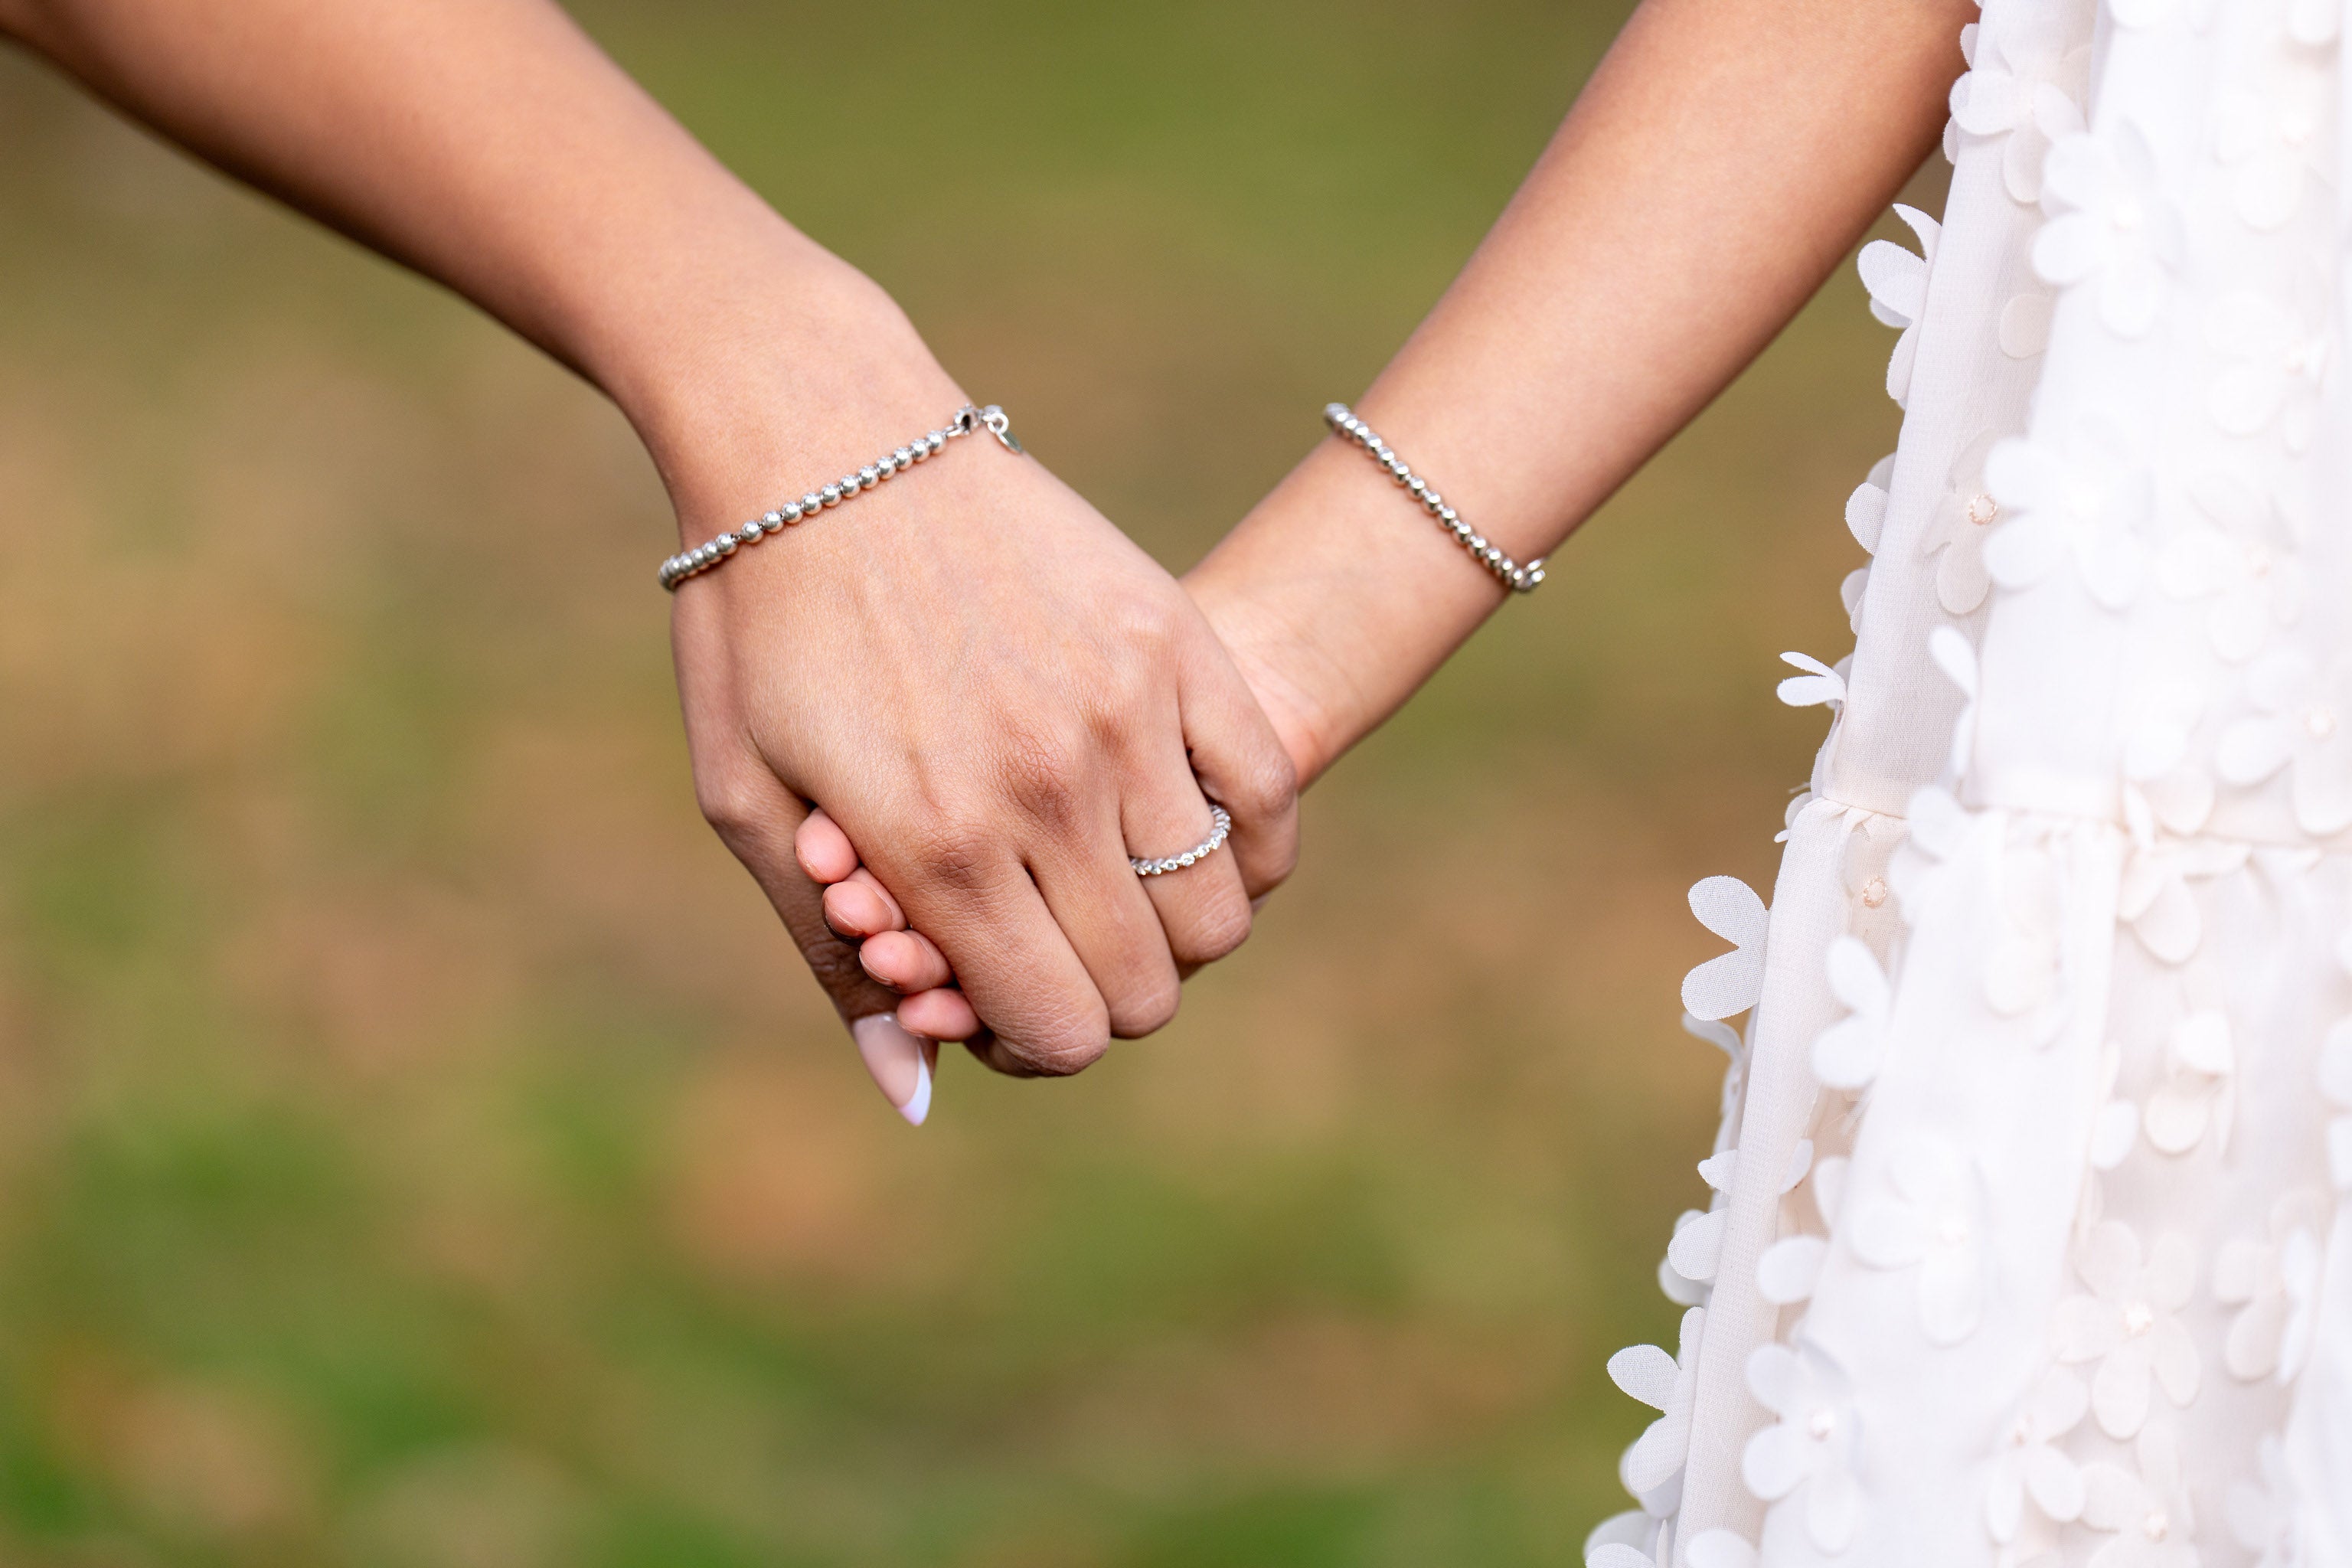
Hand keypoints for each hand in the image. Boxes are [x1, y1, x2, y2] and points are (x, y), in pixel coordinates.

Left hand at [658, 303, 1299, 1103]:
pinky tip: (1184, 829)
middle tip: (1044, 944)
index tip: (996, 1004)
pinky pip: (1269, 796)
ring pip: (1216, 909)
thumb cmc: (760, 627)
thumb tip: (917, 1092)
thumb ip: (834, 955)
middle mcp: (1046, 786)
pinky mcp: (1173, 638)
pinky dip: (1245, 845)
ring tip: (1106, 880)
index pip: (1058, 1028)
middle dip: (1094, 999)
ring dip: (1169, 929)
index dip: (1032, 1044)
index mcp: (934, 842)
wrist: (821, 433)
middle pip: (1145, 988)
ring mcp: (1125, 708)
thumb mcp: (750, 800)